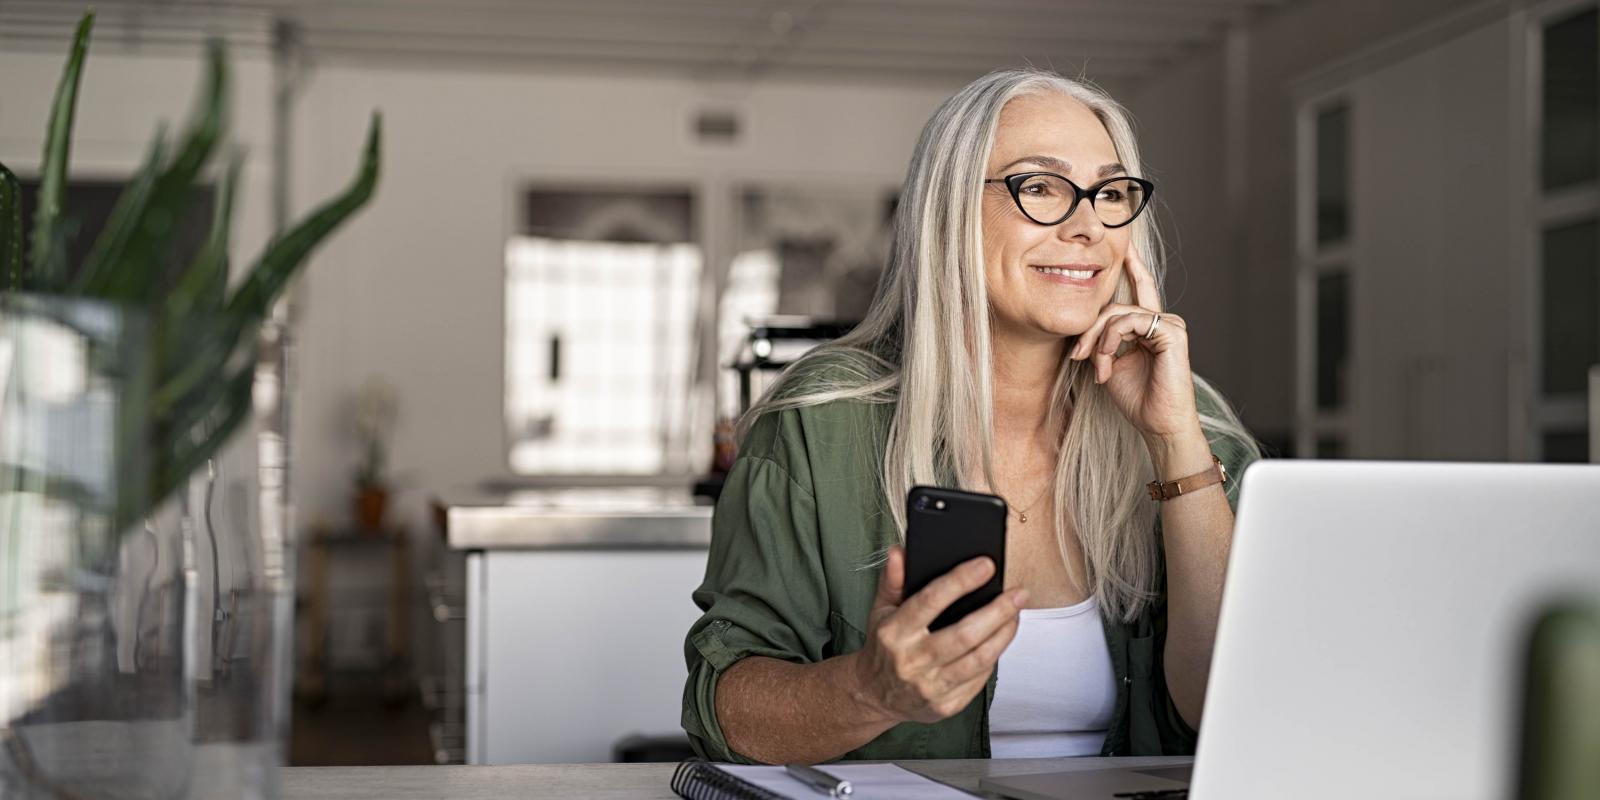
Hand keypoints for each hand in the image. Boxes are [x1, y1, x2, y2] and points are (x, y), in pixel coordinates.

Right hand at [850, 547, 1025, 724]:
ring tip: (1015, 614)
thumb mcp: (880, 610)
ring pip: (979, 658)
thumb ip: (893, 580)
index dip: (961, 581)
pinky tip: (999, 641)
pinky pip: (979, 679)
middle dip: (998, 611)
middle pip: (965, 634)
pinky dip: (994, 657)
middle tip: (1017, 594)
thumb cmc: (883, 648)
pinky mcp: (945, 705)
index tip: (986, 566)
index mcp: (894, 633)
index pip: (930, 601)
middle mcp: (912, 661)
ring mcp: (929, 686)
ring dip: (1004, 634)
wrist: (874, 695)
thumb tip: (900, 553)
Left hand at [1067, 242, 1200, 442]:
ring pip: (1118, 313)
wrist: (1158, 424)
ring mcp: (1169, 324)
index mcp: (1148, 326)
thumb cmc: (1137, 399)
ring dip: (1098, 341)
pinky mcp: (1172, 332)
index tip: (1122, 246)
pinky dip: (1111, 340)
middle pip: (1114, 306)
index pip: (1138, 288)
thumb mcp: (1109, 364)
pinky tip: (1106, 361)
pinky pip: (1130, 321)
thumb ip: (1101, 340)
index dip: (1131, 266)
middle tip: (1077, 356)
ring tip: (1096, 367)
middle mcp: (1161, 320)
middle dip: (1089, 330)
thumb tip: (1083, 329)